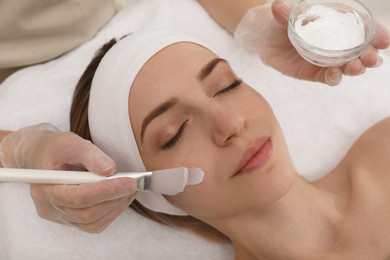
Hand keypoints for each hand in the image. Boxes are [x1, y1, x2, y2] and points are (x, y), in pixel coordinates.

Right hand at [0, 123, 136, 231]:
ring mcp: (60, 216)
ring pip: (93, 222)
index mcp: (44, 188)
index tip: (130, 181)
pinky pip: (95, 223)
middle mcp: (49, 208)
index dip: (107, 191)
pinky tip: (121, 196)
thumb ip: (89, 154)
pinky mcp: (71, 219)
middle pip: (87, 213)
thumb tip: (110, 170)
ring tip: (130, 188)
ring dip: (117, 206)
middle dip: (115, 198)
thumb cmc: (54, 148)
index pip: (78, 197)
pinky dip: (112, 211)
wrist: (43, 156)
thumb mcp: (69, 142)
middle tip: (134, 183)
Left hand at [234, 0, 389, 85]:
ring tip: (356, 67)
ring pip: (348, 66)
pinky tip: (335, 74)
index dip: (376, 35)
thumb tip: (277, 5)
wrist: (267, 40)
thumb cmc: (282, 23)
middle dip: (370, 56)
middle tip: (371, 59)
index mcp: (339, 25)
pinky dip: (334, 77)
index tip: (384, 41)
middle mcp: (338, 44)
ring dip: (356, 68)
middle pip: (361, 52)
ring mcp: (328, 60)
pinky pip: (329, 77)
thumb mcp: (286, 17)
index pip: (363, 30)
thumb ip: (285, 14)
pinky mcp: (316, 73)